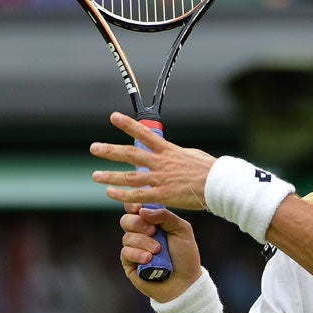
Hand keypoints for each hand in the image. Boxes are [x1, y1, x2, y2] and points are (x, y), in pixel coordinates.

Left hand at [90, 111, 214, 208]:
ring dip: (110, 176)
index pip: (144, 133)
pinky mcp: (163, 195)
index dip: (127, 124)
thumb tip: (171, 153)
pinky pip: (138, 195)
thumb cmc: (210, 170)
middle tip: (94, 147)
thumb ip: (177, 154)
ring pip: (130, 177)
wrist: (219, 184)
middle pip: (131, 154)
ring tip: (95, 175)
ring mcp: (161, 179)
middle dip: (110, 150)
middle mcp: (161, 163)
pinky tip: (110, 193)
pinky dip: (122, 195)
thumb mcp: (192, 155)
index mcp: (169, 150)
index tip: (113, 117)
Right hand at [120, 203, 202, 301]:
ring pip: (127, 237)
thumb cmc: (185, 255)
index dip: (133, 205)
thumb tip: (143, 210)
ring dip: (142, 242)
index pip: (136, 208)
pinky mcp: (129, 263)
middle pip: (126, 220)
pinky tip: (148, 259)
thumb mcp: (182, 230)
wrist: (185, 282)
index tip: (138, 207)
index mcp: (153, 222)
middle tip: (153, 231)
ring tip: (157, 250)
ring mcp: (134, 248)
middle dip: (138, 224)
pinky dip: (137, 254)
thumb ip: (165, 216)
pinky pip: (125, 253)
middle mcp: (141, 233)